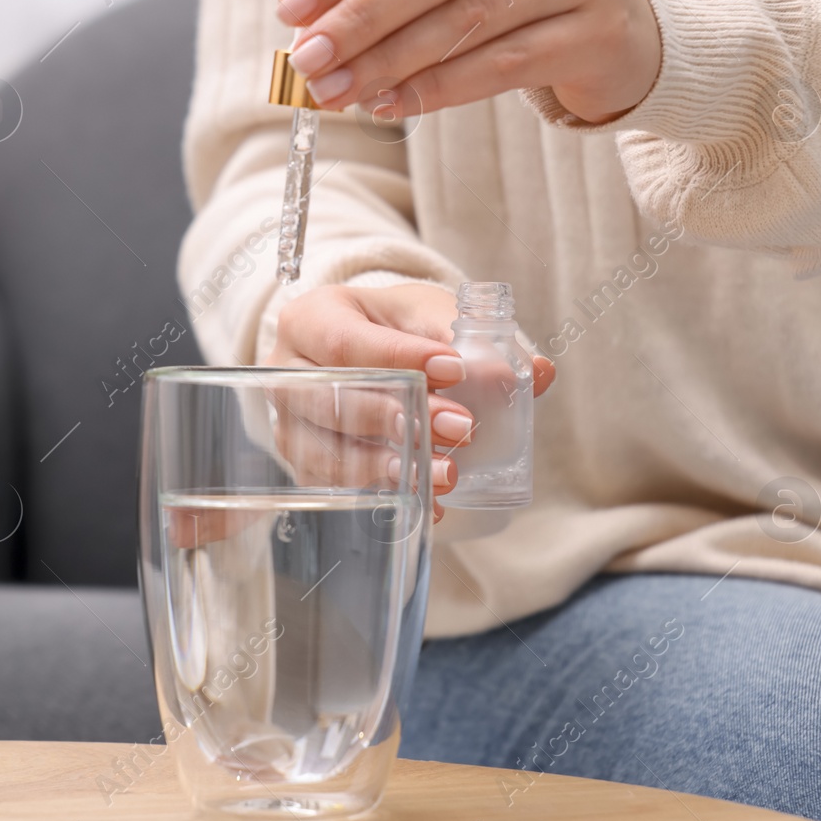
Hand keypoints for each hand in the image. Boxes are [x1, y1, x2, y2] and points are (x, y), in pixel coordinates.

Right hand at [262, 283, 553, 521]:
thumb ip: (478, 339)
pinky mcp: (301, 462)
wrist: (362, 348)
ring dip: (392, 466)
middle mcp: (284, 370)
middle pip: (332, 400)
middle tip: (462, 428)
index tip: (456, 369)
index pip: (345, 342)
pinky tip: (428, 505)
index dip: (399, 359)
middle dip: (400, 417)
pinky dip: (385, 496)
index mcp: (310, 318)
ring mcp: (286, 421)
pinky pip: (336, 487)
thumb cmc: (393, 327)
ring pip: (328, 451)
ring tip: (450, 473)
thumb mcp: (430, 315)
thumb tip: (536, 373)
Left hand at [276, 0, 659, 124]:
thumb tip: (308, 25)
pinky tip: (393, 104)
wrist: (624, 26)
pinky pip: (501, 66)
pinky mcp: (598, 31)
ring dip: (389, 62)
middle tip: (308, 60)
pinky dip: (438, 89)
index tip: (291, 10)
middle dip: (360, 19)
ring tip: (339, 92)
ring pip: (466, 20)